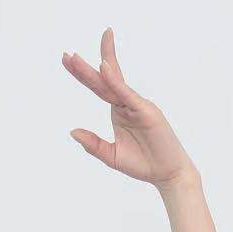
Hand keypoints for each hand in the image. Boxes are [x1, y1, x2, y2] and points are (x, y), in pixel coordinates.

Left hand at [61, 29, 196, 188]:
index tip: (67, 59)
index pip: (99, 87)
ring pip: (113, 82)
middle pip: (103, 80)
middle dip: (83, 68)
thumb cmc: (142, 163)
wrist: (166, 173)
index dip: (84, 74)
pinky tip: (104, 68)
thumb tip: (73, 131)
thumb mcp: (111, 155)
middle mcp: (127, 104)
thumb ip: (93, 144)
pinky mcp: (146, 111)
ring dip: (96, 67)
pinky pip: (127, 94)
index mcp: (119, 111)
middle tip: (65, 55)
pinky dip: (115, 82)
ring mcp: (137, 105)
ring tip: (76, 58)